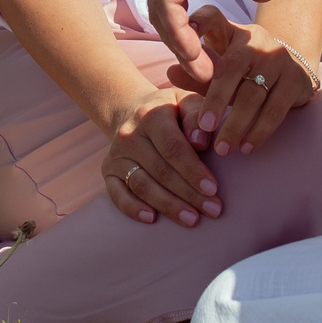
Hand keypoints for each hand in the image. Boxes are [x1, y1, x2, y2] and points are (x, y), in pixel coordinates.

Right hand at [98, 84, 221, 226]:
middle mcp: (130, 135)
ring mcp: (117, 154)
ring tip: (192, 219)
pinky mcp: (108, 170)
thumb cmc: (171, 112)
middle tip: (213, 210)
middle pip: (160, 170)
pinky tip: (151, 219)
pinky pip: (116, 193)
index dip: (192, 170)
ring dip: (167, 205)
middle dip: (188, 193)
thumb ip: (197, 117)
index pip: (172, 147)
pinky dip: (132, 208)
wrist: (134, 111)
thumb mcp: (186, 103)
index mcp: (152, 115)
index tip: (213, 189)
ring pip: (141, 185)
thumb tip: (202, 143)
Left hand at [149, 0, 304, 81]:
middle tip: (206, 77)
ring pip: (161, 12)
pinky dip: (177, 32)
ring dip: (179, 47)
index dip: (190, 35)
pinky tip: (195, 53)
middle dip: (183, 48)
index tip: (213, 61)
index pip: (178, 3)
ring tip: (203, 74)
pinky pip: (166, 3)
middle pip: (165, 12)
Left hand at [165, 7, 315, 155]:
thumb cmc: (243, 73)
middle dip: (216, 100)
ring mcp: (278, 57)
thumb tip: (169, 73)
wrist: (291, 74)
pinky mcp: (296, 78)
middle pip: (232, 67)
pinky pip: (276, 108)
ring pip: (254, 93)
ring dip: (237, 124)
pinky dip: (260, 131)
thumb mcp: (218, 70)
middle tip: (204, 128)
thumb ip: (197, 74)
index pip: (212, 17)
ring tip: (222, 148)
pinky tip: (247, 147)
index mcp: (230, 31)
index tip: (186, 36)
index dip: (199, 22)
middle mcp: (256, 39)